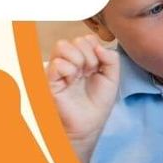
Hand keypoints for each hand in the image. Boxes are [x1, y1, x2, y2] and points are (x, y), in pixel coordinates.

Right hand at [46, 35, 121, 162]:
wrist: (89, 124)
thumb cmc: (97, 103)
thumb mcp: (113, 77)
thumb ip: (111, 57)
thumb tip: (99, 45)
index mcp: (83, 58)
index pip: (87, 39)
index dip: (96, 49)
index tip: (98, 68)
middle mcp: (69, 60)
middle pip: (77, 40)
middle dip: (90, 55)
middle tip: (90, 73)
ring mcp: (58, 68)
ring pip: (63, 45)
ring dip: (79, 60)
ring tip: (81, 76)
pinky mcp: (50, 80)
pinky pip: (57, 63)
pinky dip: (69, 70)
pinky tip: (72, 81)